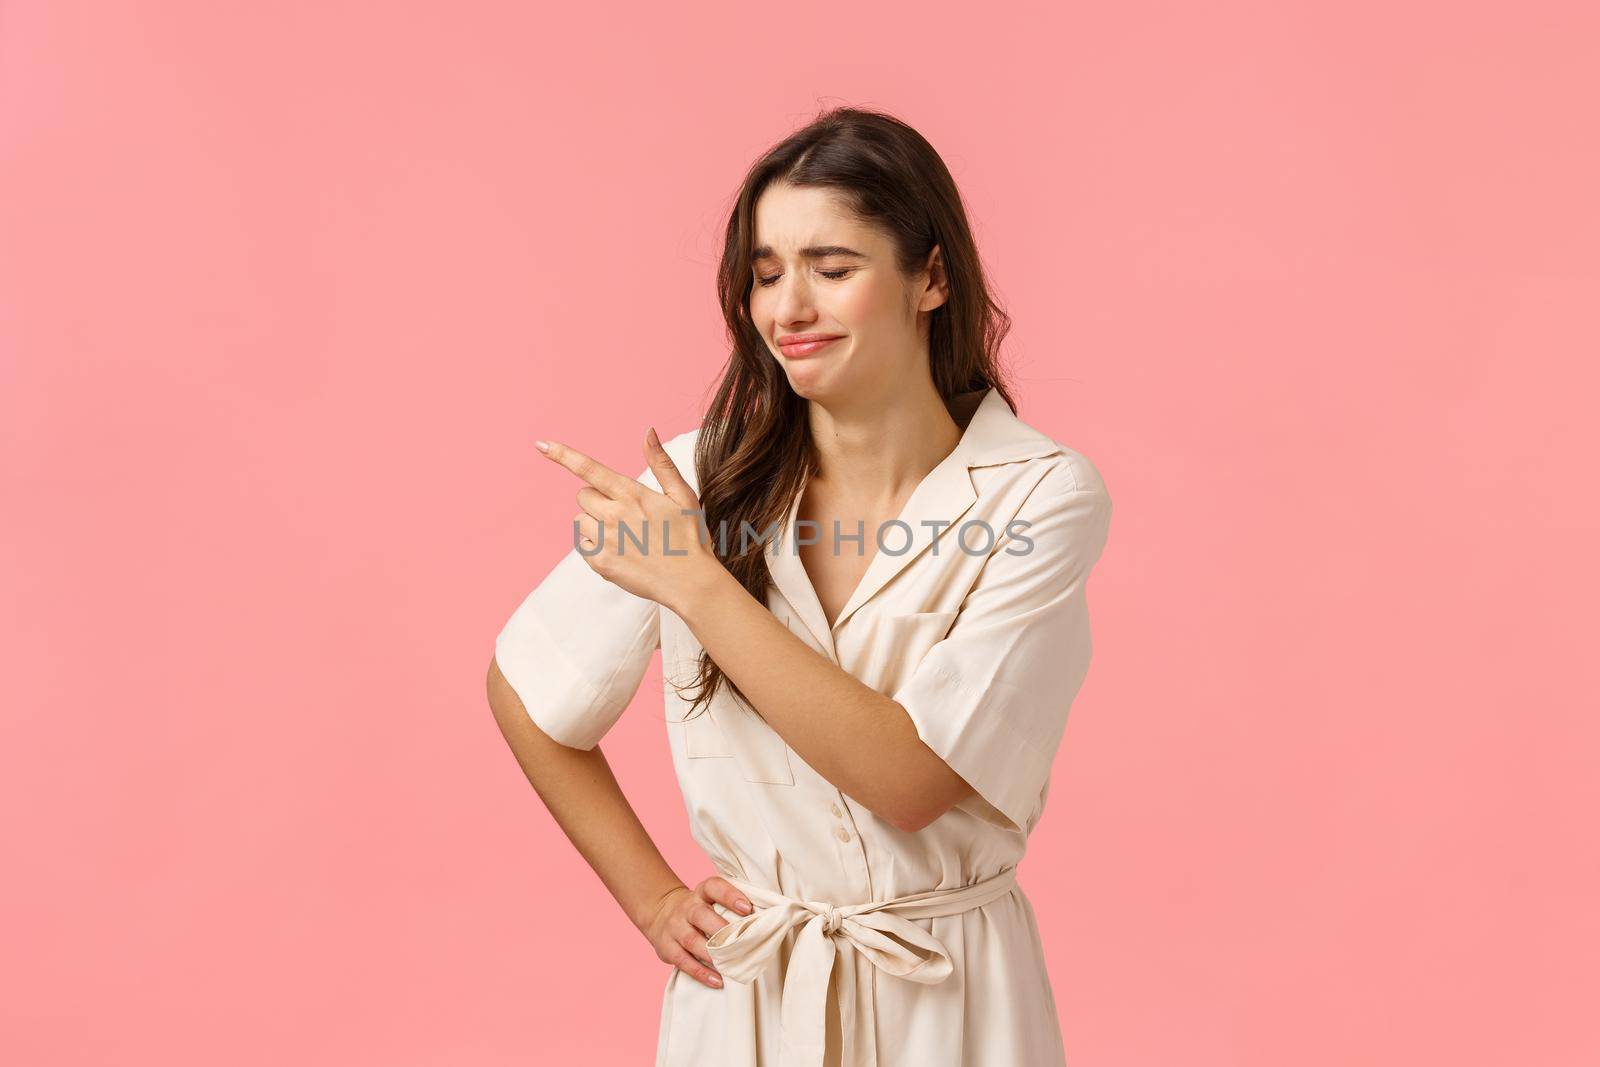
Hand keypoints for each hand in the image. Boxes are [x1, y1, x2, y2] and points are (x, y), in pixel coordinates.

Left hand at [535, 427, 720, 614]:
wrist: (691, 582)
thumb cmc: (689, 537)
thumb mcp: (682, 495)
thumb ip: (661, 463)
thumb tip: (648, 431)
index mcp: (632, 494)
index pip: (590, 469)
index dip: (563, 455)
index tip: (541, 444)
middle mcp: (615, 515)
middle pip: (583, 496)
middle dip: (597, 500)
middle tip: (623, 514)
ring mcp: (606, 540)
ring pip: (579, 520)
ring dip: (594, 523)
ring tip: (624, 535)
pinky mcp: (601, 563)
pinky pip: (583, 545)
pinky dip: (596, 546)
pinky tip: (621, 552)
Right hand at [638, 876, 753, 989]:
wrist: (661, 914)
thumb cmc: (700, 911)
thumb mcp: (711, 901)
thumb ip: (731, 908)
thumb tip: (765, 922)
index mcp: (701, 893)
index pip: (713, 887)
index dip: (730, 896)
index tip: (747, 909)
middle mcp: (686, 908)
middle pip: (700, 914)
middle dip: (720, 929)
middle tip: (739, 942)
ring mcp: (674, 927)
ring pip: (691, 939)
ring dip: (711, 954)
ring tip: (729, 966)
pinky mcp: (667, 947)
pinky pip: (683, 961)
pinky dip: (701, 972)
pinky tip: (717, 980)